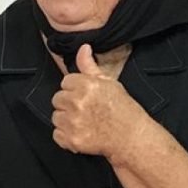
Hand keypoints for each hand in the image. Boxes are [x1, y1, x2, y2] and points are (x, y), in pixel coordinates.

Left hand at [51, 44, 150, 160]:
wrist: (131, 137)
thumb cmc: (123, 109)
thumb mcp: (108, 82)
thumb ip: (90, 65)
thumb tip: (83, 48)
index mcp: (86, 85)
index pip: (65, 82)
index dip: (75, 89)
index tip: (85, 96)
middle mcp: (78, 102)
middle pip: (57, 99)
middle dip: (69, 104)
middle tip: (85, 109)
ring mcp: (74, 122)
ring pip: (56, 117)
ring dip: (66, 120)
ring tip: (83, 122)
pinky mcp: (72, 139)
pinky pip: (57, 135)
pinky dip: (66, 136)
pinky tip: (80, 133)